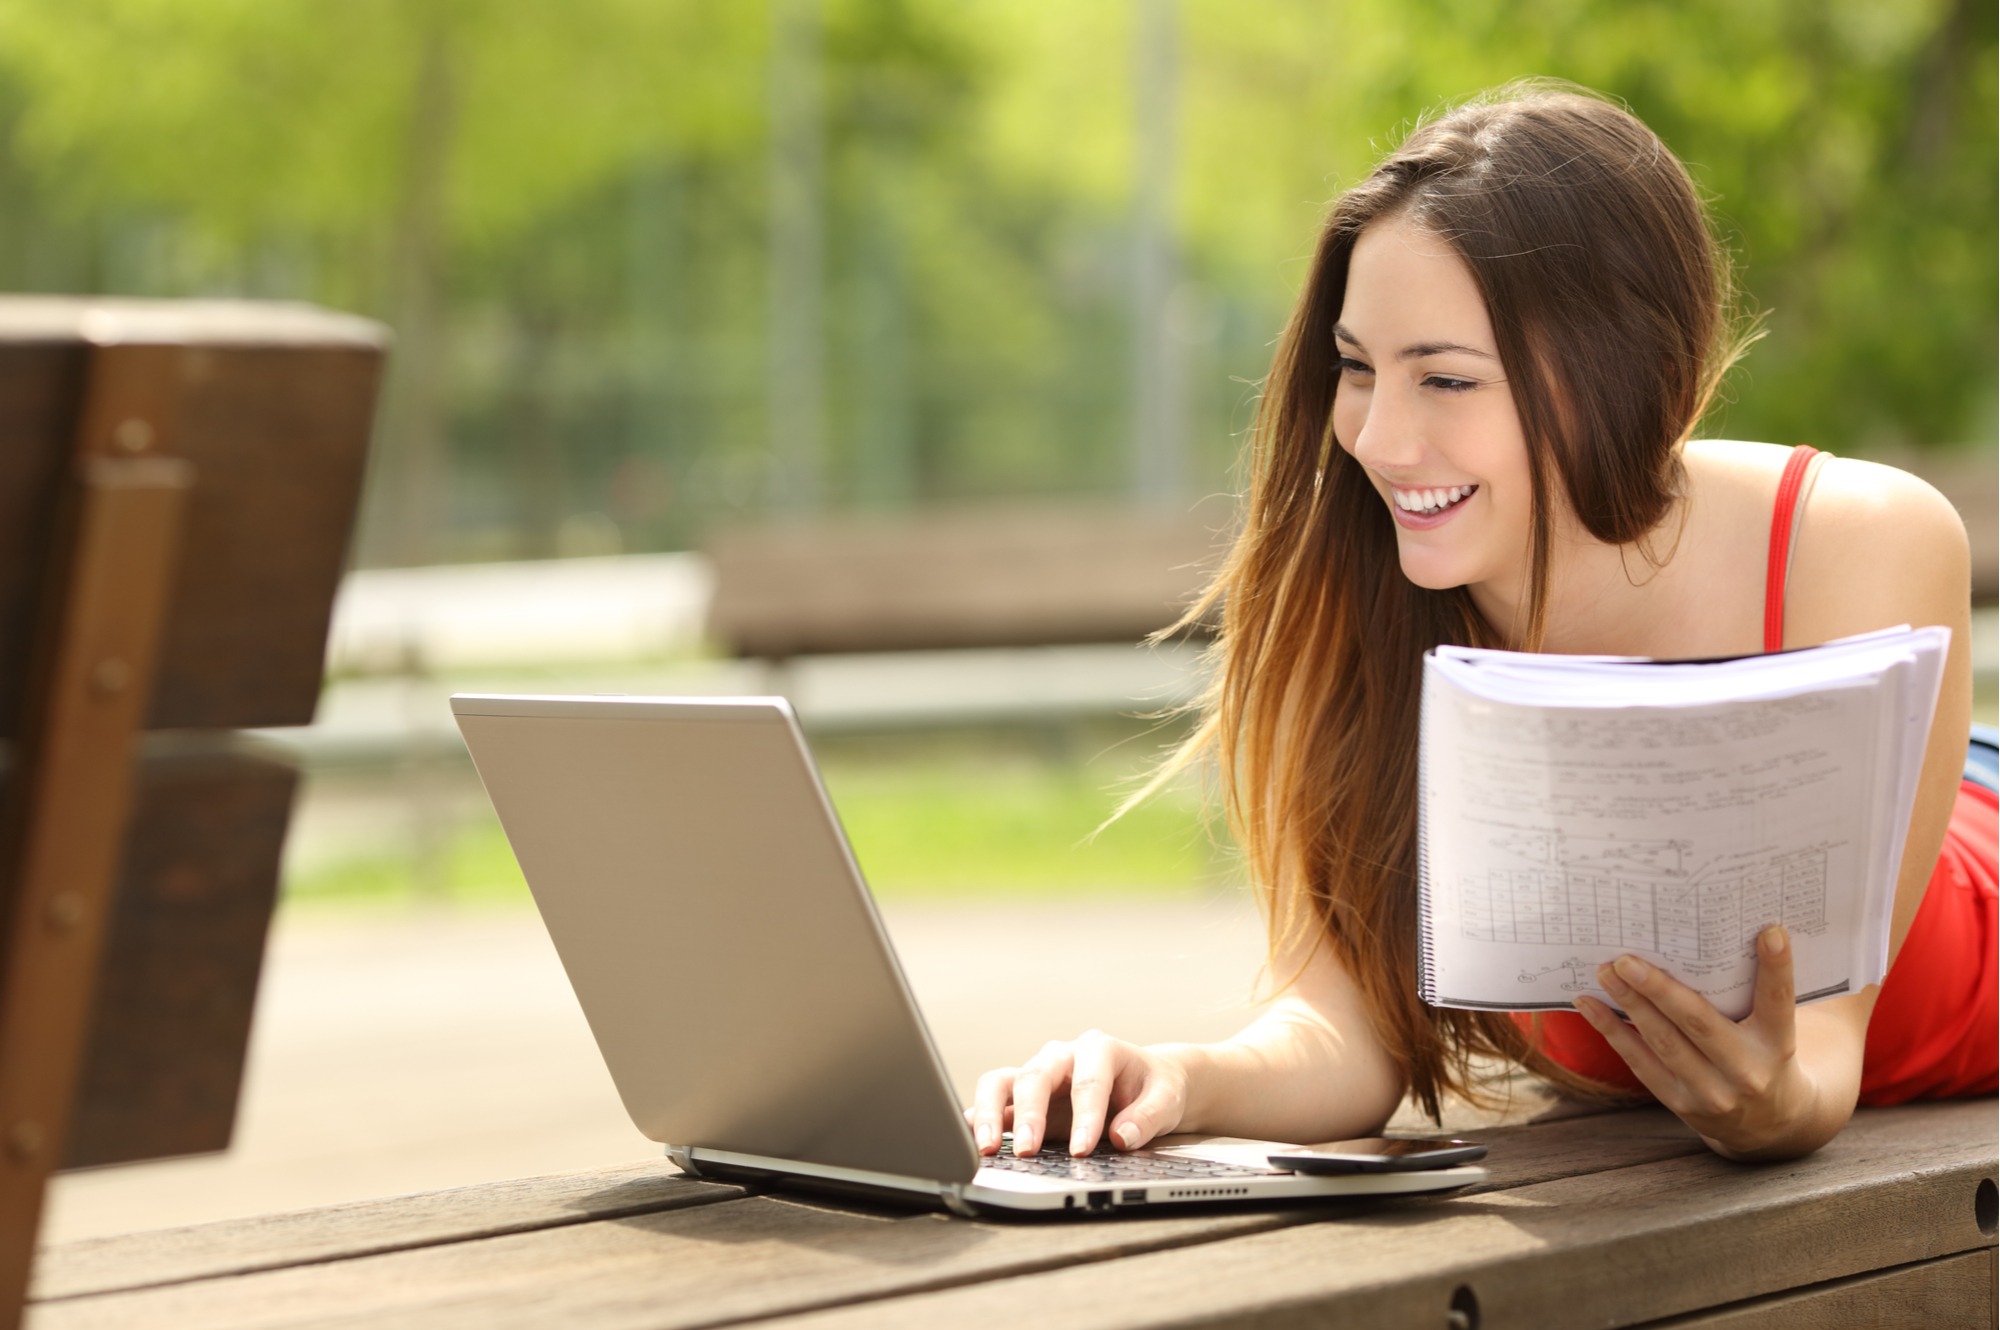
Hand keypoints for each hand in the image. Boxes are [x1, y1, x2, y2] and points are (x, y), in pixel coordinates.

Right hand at [967, 1030, 1189, 1157]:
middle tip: (1028, 1151)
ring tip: (987, 1148)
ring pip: (1002, 1082)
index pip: (1088, 1081)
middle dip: (1029, 1115)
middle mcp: (1062, 1056)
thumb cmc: (1153, 1088)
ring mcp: (1038, 1074)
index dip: (1084, 1116)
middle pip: (1035, 1076)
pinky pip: (993, 1101)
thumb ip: (1147, 1117)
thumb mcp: (1167, 1099)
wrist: (1145, 1082)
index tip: (1082, 1149)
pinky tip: (971, 1141)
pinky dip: (978, 1119)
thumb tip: (1122, 1137)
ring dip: (990, 1113)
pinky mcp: (1023, 1098)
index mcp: (1099, 1049)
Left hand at [1573, 925, 1823, 1157]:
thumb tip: (1781, 922)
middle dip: (1660, 989)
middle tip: (1627, 956)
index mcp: (1780, 1046)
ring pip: (1663, 1043)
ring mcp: (1712, 1093)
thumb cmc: (1776, 1055)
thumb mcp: (1792, 1027)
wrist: (1777, 1129)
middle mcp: (1747, 1072)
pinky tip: (1588, 1003)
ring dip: (1629, 1005)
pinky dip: (1612, 1032)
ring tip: (1603, 970)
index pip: (1780, 1001)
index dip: (1778, 966)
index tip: (1770, 930)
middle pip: (1700, 1023)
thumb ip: (1784, 983)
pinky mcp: (1681, 1104)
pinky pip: (1641, 1064)